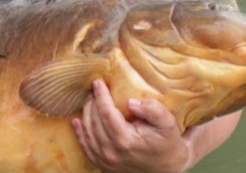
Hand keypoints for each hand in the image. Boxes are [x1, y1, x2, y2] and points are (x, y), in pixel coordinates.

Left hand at [71, 80, 193, 172]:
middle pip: (94, 121)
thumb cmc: (168, 145)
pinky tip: (77, 122)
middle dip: (92, 102)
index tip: (98, 82)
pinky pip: (86, 148)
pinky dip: (80, 133)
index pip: (106, 113)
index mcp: (126, 140)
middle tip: (95, 89)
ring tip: (89, 100)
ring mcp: (106, 161)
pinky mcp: (103, 166)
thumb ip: (153, 110)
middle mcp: (112, 152)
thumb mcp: (168, 125)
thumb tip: (132, 101)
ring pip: (88, 133)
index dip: (101, 96)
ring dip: (86, 114)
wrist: (167, 171)